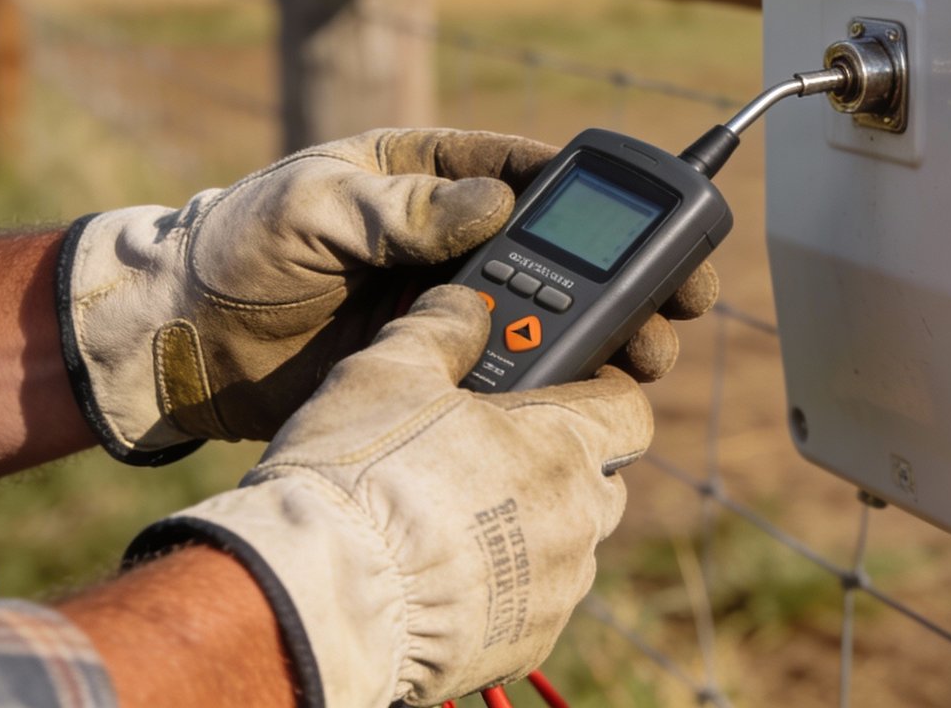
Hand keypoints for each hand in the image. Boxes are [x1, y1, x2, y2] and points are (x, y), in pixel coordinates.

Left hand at [58, 128, 716, 463]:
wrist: (178, 343)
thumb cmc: (236, 246)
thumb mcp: (314, 207)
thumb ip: (401, 208)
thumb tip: (498, 204)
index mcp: (427, 176)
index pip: (530, 172)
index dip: (598, 194)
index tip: (655, 212)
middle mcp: (449, 239)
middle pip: (563, 252)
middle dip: (629, 274)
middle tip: (680, 302)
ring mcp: (446, 304)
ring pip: (549, 315)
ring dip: (604, 334)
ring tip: (647, 358)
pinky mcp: (434, 365)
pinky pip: (507, 371)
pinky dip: (550, 385)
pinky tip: (589, 400)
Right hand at [127, 286, 650, 707]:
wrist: (321, 599)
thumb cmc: (359, 477)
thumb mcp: (389, 369)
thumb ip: (440, 326)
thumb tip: (463, 305)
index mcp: (564, 444)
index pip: (628, 409)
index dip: (599, 394)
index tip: (562, 391)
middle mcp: (578, 519)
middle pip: (601, 480)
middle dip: (561, 464)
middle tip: (495, 454)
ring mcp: (556, 589)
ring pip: (569, 545)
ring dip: (533, 528)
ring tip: (459, 518)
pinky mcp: (524, 646)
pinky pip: (532, 606)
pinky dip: (504, 589)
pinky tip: (447, 575)